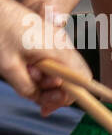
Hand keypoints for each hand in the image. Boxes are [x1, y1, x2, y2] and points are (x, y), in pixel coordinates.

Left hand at [0, 0, 91, 114]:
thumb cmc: (1, 29)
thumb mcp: (9, 66)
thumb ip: (27, 87)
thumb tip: (38, 100)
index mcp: (58, 49)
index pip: (82, 79)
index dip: (69, 97)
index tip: (50, 105)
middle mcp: (64, 45)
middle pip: (76, 79)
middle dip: (57, 93)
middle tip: (37, 100)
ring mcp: (59, 43)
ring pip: (65, 73)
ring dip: (48, 83)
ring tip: (26, 75)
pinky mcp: (52, 42)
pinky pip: (57, 64)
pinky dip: (46, 74)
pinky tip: (29, 74)